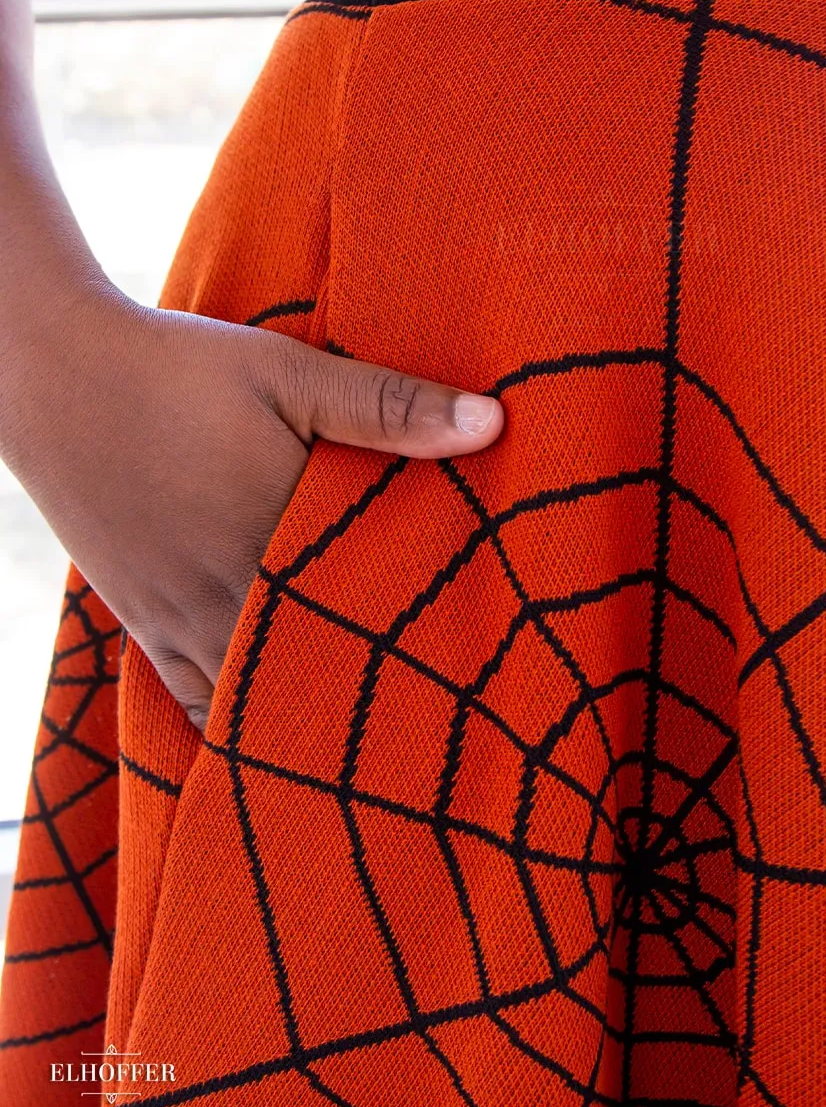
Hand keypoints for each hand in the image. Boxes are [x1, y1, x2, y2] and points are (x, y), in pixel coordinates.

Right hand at [2, 288, 503, 731]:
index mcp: (279, 536)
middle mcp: (231, 593)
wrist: (51, 373)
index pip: (374, 611)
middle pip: (322, 667)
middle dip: (380, 689)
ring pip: (258, 699)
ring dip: (311, 714)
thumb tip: (493, 423)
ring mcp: (180, 618)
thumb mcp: (288, 372)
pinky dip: (236, 722)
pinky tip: (272, 735)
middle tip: (443, 712)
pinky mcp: (144, 622)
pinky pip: (196, 700)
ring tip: (372, 737)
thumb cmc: (179, 368)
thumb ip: (388, 406)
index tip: (478, 657)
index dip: (427, 635)